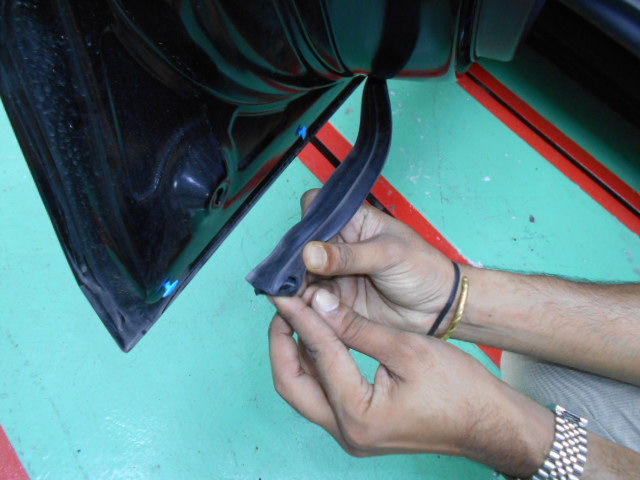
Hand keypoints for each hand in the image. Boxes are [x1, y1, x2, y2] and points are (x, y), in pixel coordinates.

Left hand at [269, 290, 552, 475]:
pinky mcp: (359, 428)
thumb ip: (357, 327)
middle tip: (284, 307)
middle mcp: (347, 432)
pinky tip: (321, 337)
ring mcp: (351, 434)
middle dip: (282, 342)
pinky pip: (323, 395)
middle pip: (292, 383)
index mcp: (359, 415)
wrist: (491, 424)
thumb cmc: (460, 389)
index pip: (318, 355)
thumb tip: (319, 303)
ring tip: (298, 316)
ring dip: (296, 353)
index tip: (286, 292)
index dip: (300, 318)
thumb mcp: (407, 348)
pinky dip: (316, 365)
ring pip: (304, 390)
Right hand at [300, 189, 461, 335]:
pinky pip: (313, 302)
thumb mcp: (388, 255)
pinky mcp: (336, 302)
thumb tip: (309, 253)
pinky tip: (307, 310)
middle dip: (294, 262)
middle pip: (302, 247)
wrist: (440, 308)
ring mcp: (335, 274)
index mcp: (352, 221)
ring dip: (297, 286)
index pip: (316, 209)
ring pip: (302, 276)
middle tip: (290, 277)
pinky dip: (307, 307)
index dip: (306, 222)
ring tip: (297, 297)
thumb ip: (348, 255)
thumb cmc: (423, 269)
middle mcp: (339, 246)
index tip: (304, 242)